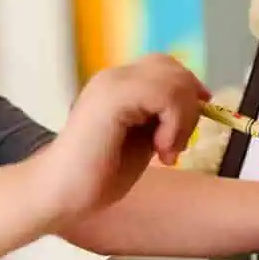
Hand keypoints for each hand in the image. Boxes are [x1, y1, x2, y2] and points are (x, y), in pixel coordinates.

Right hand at [38, 54, 209, 218]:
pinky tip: (160, 150)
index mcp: (118, 84)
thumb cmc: (98, 175)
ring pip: (175, 81)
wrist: (61, 194)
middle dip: (188, 107)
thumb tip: (197, 101)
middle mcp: (114, 76)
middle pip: (173, 69)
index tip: (190, 124)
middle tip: (174, 145)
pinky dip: (174, 124)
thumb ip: (162, 118)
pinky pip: (165, 95)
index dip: (187, 89)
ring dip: (183, 120)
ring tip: (166, 151)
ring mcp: (112, 83)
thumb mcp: (143, 139)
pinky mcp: (113, 98)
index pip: (165, 65)